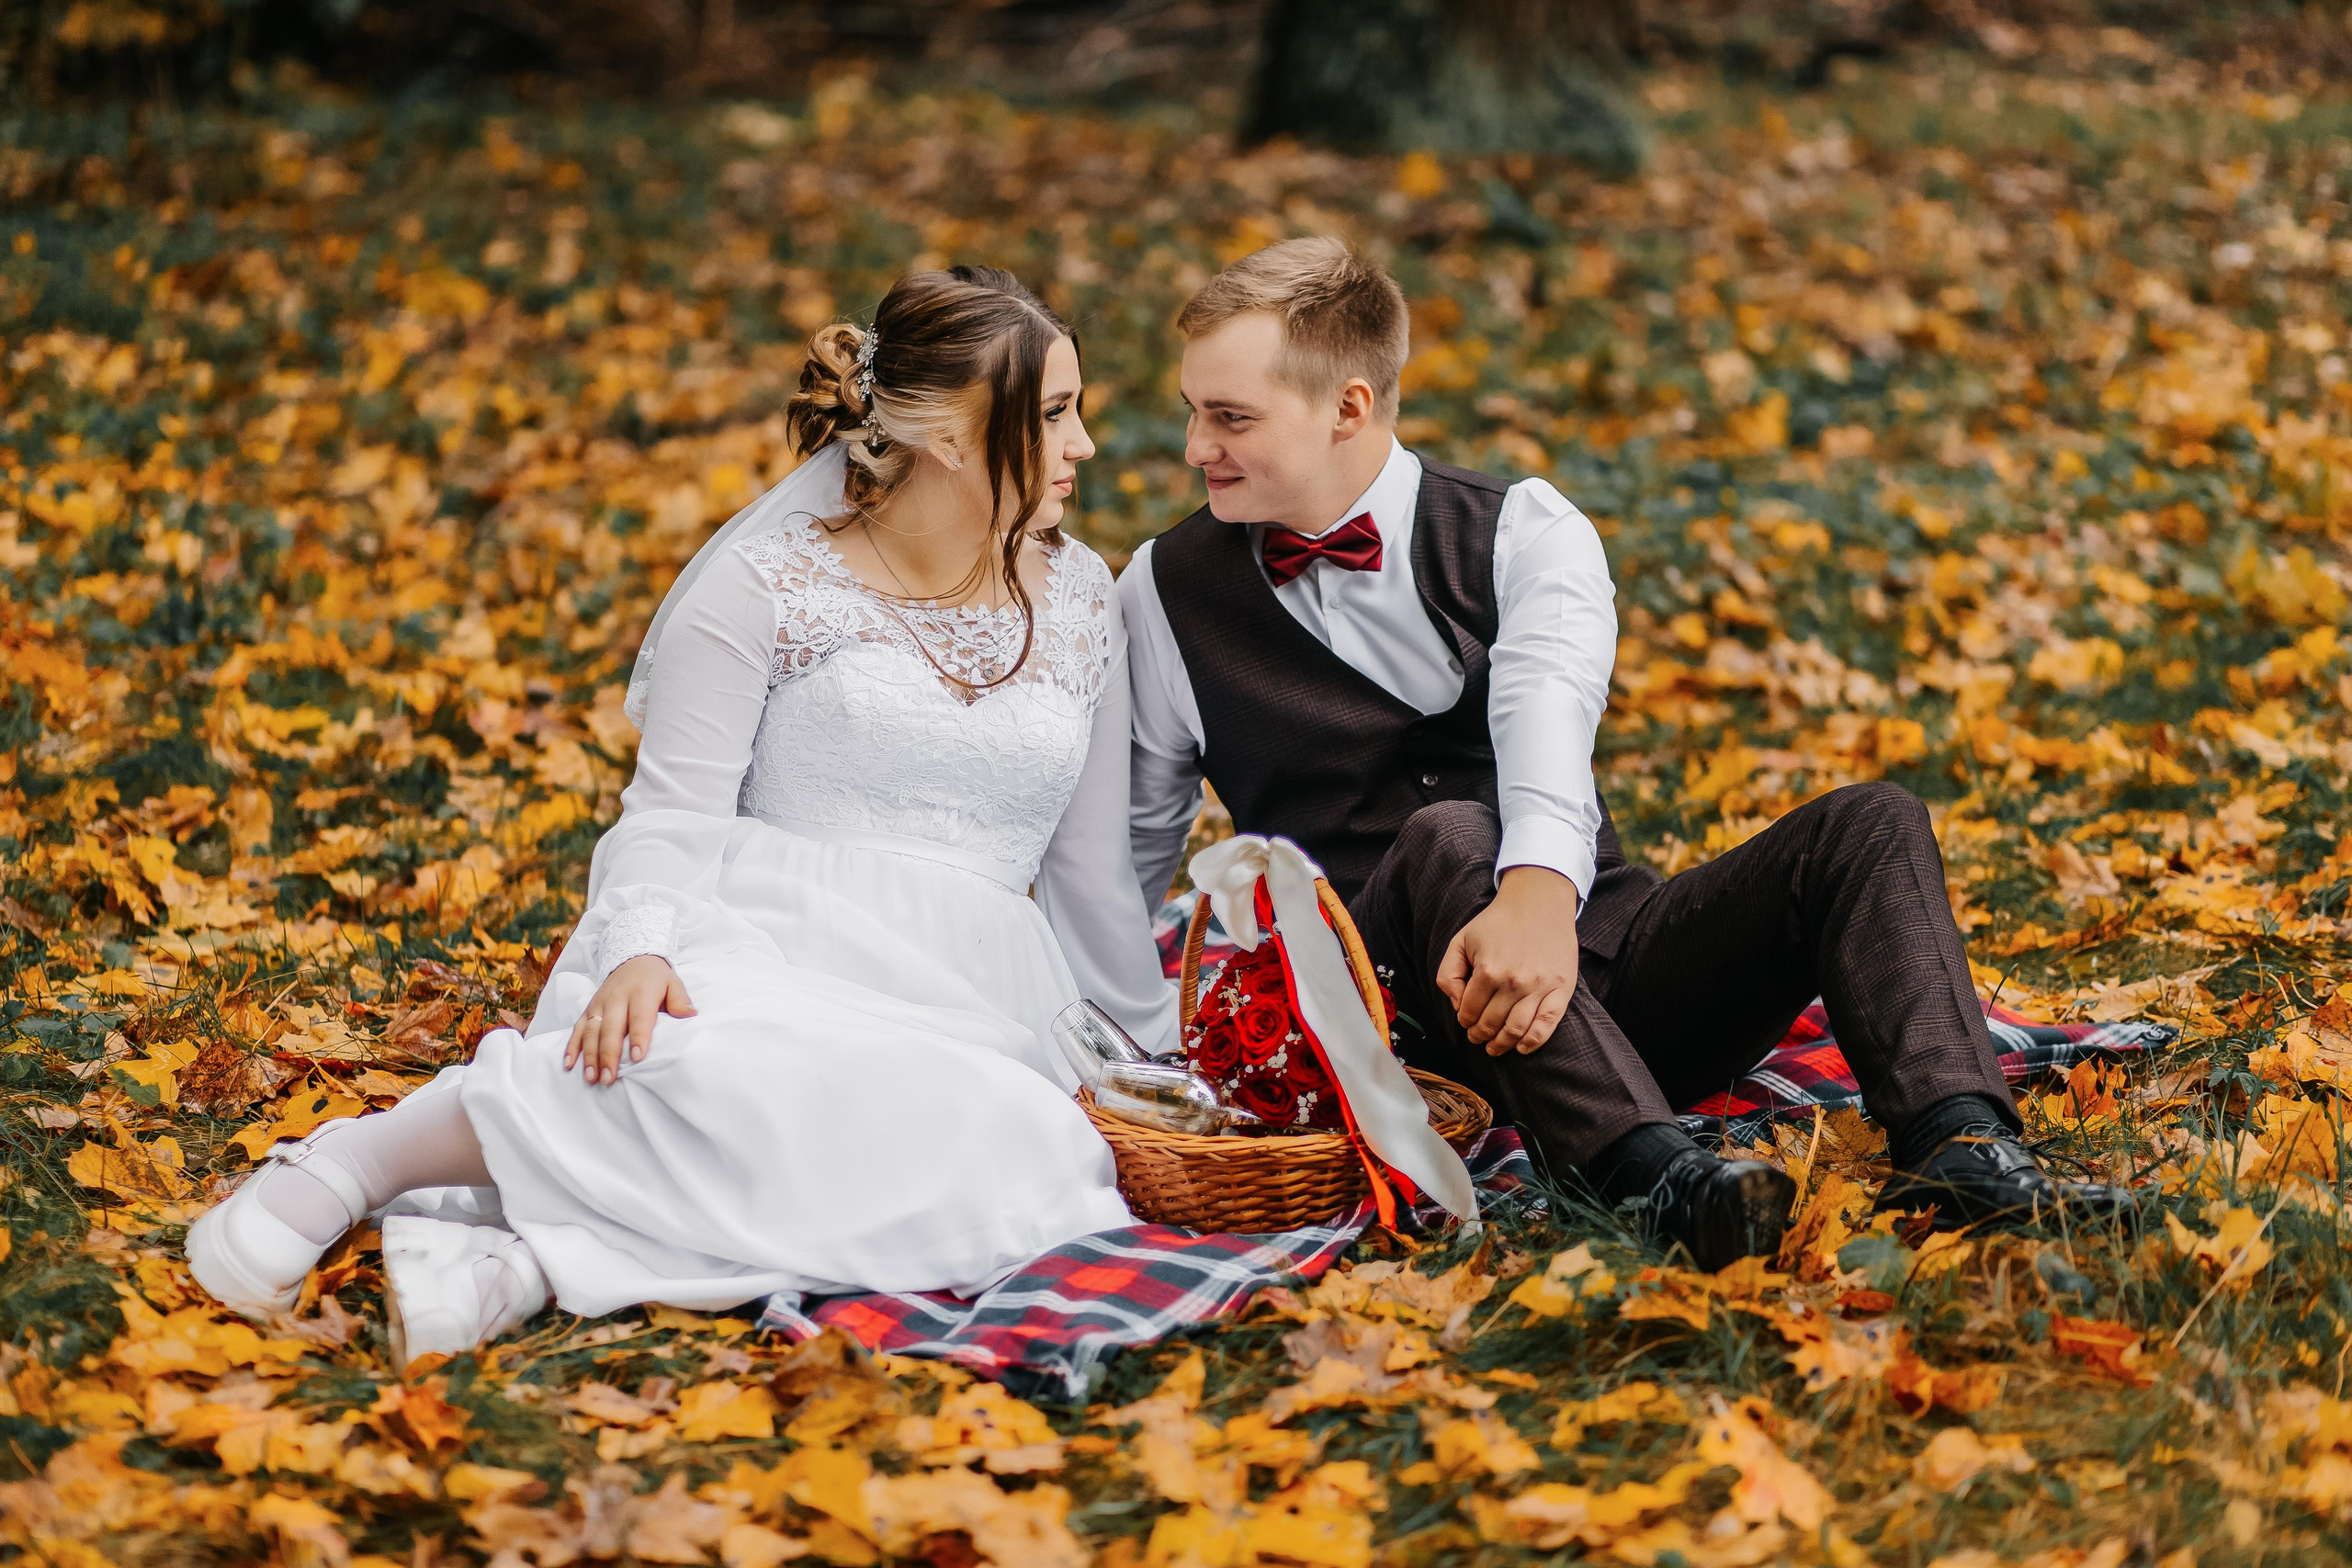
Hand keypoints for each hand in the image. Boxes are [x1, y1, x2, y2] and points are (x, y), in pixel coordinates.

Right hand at [563, 956, 696, 1084]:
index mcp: (640, 992)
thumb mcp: (673, 983)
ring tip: (592, 1078)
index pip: (639, 1017)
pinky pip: (577, 1028)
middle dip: (609, 1055)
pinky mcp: (588, 1009)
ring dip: (590, 1056)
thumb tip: (689, 1014)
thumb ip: (680, 999)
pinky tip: (570, 1064)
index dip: (638, 1037)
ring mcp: (599, 1004)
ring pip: (591, 1031)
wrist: (633, 959)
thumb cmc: (656, 978)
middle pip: (611, 1029)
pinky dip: (572, 1046)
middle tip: (609, 1079)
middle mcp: (616, 998)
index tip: (637, 1057)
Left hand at [1435, 866, 1581, 1055]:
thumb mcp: (1461, 940)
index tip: (1466, 1022)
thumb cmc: (1497, 922)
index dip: (1464, 1021)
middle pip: (1491, 1025)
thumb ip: (1449, 974)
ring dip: (1502, 1044)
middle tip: (1478, 1037)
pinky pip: (1547, 1024)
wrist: (1538, 903)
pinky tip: (1521, 1047)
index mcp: (1487, 971)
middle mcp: (1514, 982)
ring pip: (1516, 1030)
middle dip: (1479, 1035)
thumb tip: (1457, 1005)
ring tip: (1495, 1047)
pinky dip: (1533, 1041)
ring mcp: (1540, 987)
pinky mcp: (1561, 988)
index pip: (1469, 1011)